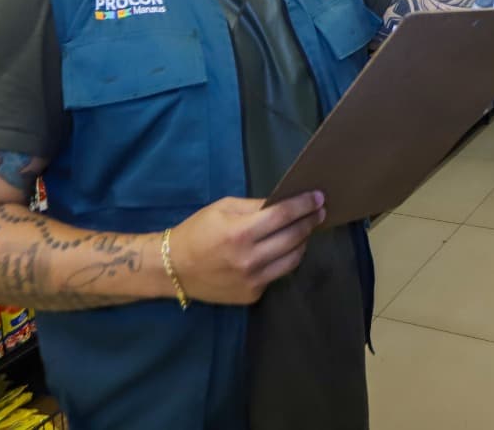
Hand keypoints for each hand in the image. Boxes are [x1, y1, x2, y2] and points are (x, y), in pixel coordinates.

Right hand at [166, 193, 325, 304]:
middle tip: (319, 212)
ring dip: (303, 242)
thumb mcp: (223, 208)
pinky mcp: (252, 295)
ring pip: (293, 260)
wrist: (174, 269)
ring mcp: (253, 281)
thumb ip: (255, 206)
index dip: (304, 205)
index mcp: (240, 233)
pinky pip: (277, 274)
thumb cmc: (197, 232)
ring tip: (305, 230)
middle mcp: (250, 259)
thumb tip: (284, 203)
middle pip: (293, 237)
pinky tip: (282, 250)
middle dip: (310, 222)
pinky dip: (284, 259)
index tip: (318, 198)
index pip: (283, 216)